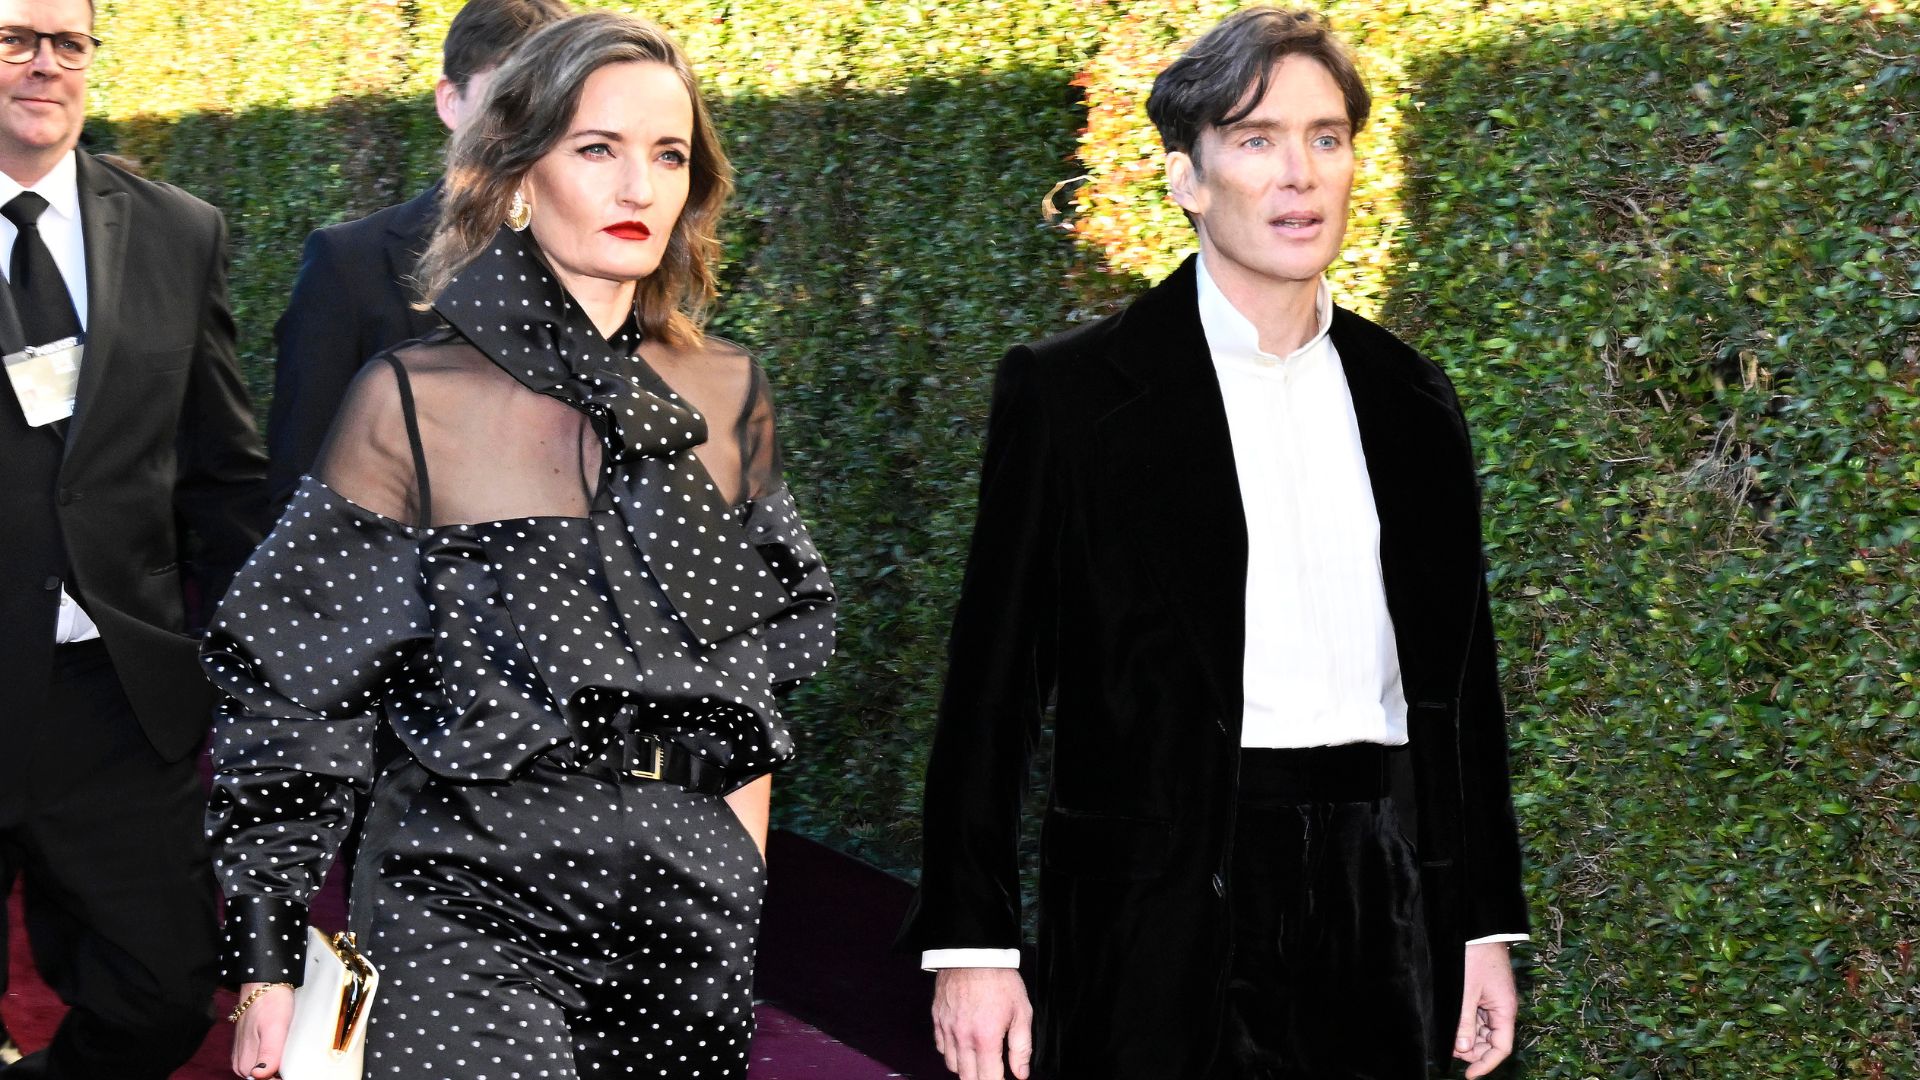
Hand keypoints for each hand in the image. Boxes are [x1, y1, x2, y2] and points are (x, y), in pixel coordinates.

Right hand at [230, 982, 293, 1078]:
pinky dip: (273, 1060)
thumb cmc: (270, 1002)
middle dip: (279, 1073)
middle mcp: (241, 1063)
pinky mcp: (248, 1047)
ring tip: (290, 1055)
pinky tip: (283, 1051)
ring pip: (262, 1072)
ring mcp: (243, 1055)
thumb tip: (260, 1075)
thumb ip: (269, 1054)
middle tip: (294, 1061)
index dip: (280, 1078)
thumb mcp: (275, 1028)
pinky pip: (261, 1061)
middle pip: (263, 1078)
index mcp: (245, 1063)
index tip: (293, 1070)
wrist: (263, 983)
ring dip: (276, 1068)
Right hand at [932, 966, 1031, 1079]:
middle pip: (967, 1077)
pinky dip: (951, 1052)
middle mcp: (963, 1037)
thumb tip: (1021, 1073)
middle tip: (991, 1074)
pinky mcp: (937, 1018)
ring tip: (978, 1061)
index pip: (988, 1079)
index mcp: (986, 1038)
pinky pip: (941, 1047)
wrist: (974, 952)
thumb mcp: (1022, 1011)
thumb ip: (1021, 1047)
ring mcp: (947, 1028)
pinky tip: (963, 1045)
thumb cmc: (1000, 980)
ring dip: (965, 1068)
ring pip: (952, 1065)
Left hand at [1454, 941, 1517, 1077]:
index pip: (1501, 1048)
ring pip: (1484, 1030)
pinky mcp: (1484, 993)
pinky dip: (1467, 1025)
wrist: (1478, 928)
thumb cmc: (1475, 956)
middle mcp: (1503, 1008)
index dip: (1486, 1064)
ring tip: (1450, 1039)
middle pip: (1492, 1042)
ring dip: (1469, 1039)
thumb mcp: (1466, 992)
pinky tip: (1454, 1025)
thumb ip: (1465, 1021)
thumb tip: (1463, 1050)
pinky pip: (1478, 1017)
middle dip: (1474, 1052)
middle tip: (1451, 1052)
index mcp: (1505, 1010)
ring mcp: (1494, 1001)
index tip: (1468, 1075)